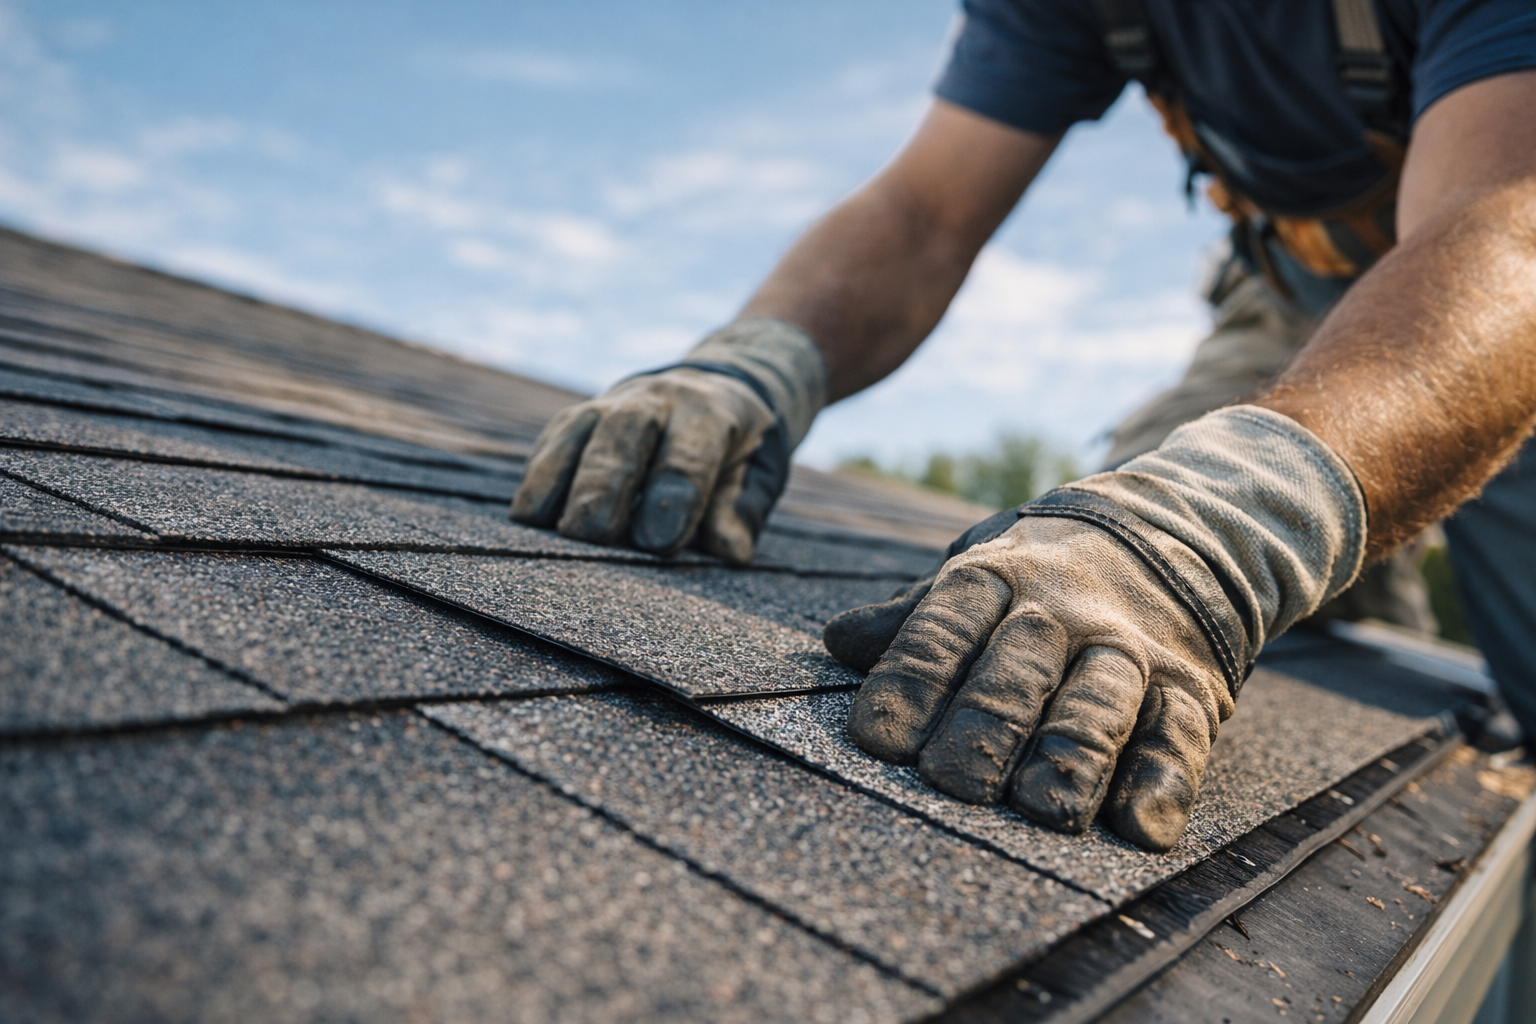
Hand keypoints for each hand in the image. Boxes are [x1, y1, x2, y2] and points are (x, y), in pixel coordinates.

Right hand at [510, 319, 826, 563]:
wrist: (704, 389)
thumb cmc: (731, 452)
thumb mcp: (755, 474)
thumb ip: (740, 511)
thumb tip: (728, 550)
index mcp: (707, 414)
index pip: (688, 454)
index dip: (674, 497)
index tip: (658, 541)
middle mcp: (653, 401)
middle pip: (621, 440)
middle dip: (605, 488)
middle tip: (593, 537)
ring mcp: (606, 407)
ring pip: (575, 437)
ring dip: (559, 483)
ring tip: (551, 531)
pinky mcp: (571, 423)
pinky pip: (548, 448)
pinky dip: (538, 482)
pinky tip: (531, 520)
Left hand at [828, 407, 1366, 850]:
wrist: (1173, 536)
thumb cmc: (1042, 578)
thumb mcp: (975, 572)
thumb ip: (914, 617)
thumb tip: (838, 640)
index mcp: (993, 581)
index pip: (942, 630)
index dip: (909, 682)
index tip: (876, 741)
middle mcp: (1061, 614)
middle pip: (1017, 672)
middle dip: (985, 728)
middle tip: (951, 783)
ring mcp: (1128, 652)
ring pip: (1098, 706)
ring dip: (1069, 757)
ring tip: (1040, 808)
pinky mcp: (1189, 690)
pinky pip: (1177, 736)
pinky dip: (1162, 781)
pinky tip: (1139, 826)